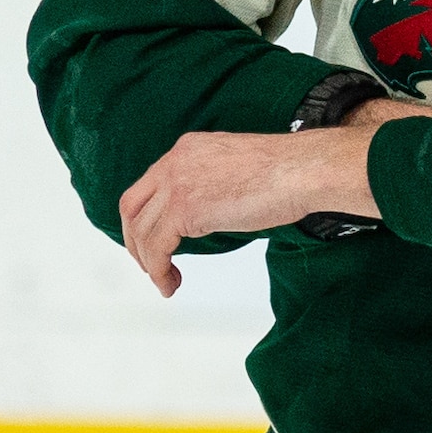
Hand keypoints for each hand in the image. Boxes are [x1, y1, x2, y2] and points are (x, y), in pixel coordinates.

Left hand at [114, 121, 386, 293]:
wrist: (299, 170)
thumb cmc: (285, 172)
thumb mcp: (235, 169)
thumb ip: (212, 183)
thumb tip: (208, 211)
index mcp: (186, 149)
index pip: (148, 186)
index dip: (146, 217)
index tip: (155, 240)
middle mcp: (174, 163)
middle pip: (132, 208)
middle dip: (136, 242)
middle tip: (148, 265)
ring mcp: (176, 185)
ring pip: (142, 232)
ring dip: (148, 263)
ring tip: (165, 282)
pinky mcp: (185, 210)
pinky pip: (156, 247)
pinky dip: (158, 271)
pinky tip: (171, 283)